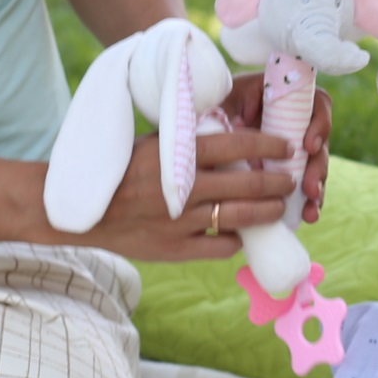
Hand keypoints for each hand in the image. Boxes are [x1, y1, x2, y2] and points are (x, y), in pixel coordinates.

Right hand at [82, 126, 295, 262]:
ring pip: (239, 217)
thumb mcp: (151, 144)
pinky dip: (235, 240)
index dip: (267, 144)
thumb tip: (228, 128)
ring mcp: (181, 222)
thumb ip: (187, 140)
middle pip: (246, 184)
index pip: (236, 144)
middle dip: (276, 181)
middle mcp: (184, 188)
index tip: (286, 145)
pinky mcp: (175, 249)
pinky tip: (243, 235)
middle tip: (291, 179)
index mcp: (177, 156)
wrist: (86, 213)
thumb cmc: (120, 170)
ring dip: (266, 212)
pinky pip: (218, 247)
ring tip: (280, 208)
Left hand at [220, 71, 333, 222]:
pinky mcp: (287, 171)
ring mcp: (293, 149)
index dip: (318, 125)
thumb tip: (237, 128)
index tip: (308, 145)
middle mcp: (295, 123)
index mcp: (285, 98)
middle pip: (319, 142)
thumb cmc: (213, 107)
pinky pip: (303, 187)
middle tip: (309, 187)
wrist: (201, 130)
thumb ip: (234, 107)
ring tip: (310, 210)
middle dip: (317, 168)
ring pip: (315, 167)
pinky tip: (306, 216)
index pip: (316, 105)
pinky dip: (306, 202)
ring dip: (316, 188)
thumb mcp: (222, 101)